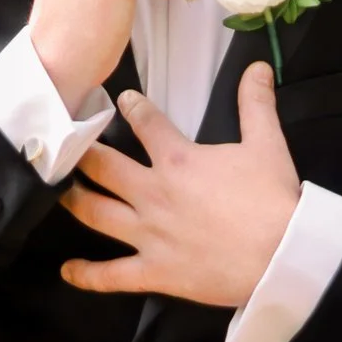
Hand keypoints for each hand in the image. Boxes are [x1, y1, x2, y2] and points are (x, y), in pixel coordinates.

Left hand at [60, 61, 300, 307]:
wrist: (281, 255)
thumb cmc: (272, 200)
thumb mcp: (267, 144)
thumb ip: (255, 103)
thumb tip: (257, 66)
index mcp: (177, 160)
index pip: (145, 123)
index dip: (132, 107)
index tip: (122, 100)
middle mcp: (153, 194)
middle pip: (103, 167)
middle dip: (82, 152)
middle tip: (67, 144)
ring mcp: (149, 234)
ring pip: (97, 213)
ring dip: (74, 200)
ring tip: (59, 190)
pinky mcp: (154, 272)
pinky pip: (112, 275)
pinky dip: (87, 274)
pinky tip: (66, 270)